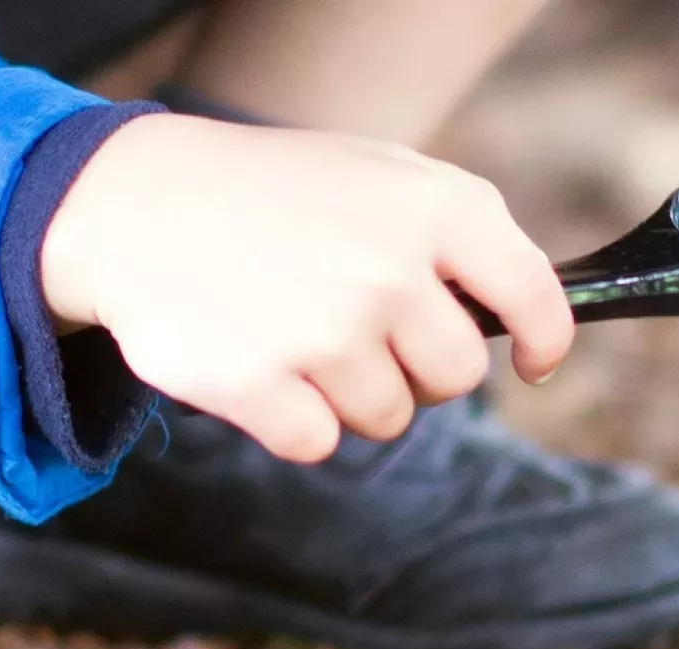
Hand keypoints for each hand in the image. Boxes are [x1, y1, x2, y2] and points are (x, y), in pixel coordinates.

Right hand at [39, 114, 573, 463]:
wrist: (136, 203)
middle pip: (456, 376)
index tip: (534, 363)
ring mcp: (324, 331)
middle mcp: (389, 270)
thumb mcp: (380, 174)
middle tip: (358, 326)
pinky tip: (260, 364)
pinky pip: (318, 444)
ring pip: (388, 418)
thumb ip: (461, 235)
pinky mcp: (259, 385)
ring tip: (296, 332)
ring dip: (349, 393)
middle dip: (417, 367)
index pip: (533, 297)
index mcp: (434, 207)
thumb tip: (527, 323)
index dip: (543, 341)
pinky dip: (292, 419)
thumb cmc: (274, 194)